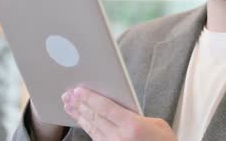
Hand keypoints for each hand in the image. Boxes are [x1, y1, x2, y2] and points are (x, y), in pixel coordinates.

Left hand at [61, 87, 176, 140]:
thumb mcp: (157, 124)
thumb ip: (136, 115)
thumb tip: (119, 107)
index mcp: (133, 126)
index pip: (106, 108)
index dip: (90, 98)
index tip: (79, 90)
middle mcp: (120, 138)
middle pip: (95, 117)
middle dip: (80, 104)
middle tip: (68, 94)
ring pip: (92, 128)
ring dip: (79, 115)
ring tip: (69, 105)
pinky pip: (96, 138)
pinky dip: (87, 127)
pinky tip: (81, 120)